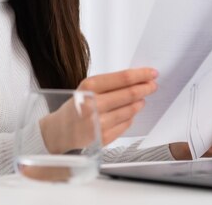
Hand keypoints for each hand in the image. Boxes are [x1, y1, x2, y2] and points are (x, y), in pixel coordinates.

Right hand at [40, 68, 157, 153]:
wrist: (59, 130)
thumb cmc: (76, 106)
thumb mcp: (87, 88)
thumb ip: (110, 84)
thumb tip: (138, 79)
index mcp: (88, 86)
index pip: (123, 78)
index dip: (141, 75)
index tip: (152, 73)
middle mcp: (93, 104)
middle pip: (129, 94)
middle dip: (145, 88)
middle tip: (152, 85)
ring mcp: (98, 123)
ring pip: (130, 111)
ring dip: (139, 104)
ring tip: (141, 100)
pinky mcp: (102, 138)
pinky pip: (125, 125)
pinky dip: (130, 118)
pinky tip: (129, 114)